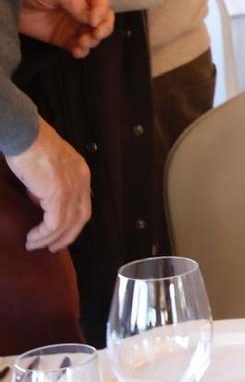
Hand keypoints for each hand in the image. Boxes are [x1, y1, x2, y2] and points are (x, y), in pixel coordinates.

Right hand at [5, 118, 90, 251]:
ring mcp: (72, 188)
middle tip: (52, 247)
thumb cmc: (30, 145)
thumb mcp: (46, 168)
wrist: (25, 134)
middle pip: (81, 217)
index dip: (73, 222)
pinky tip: (32, 238)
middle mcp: (82, 180)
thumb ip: (47, 185)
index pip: (83, 203)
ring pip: (66, 223)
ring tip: (34, 244)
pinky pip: (55, 222)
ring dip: (50, 238)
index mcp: (81, 172)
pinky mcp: (59, 193)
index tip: (60, 233)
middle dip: (67, 236)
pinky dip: (44, 234)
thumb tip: (40, 202)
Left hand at [19, 0, 113, 57]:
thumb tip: (91, 17)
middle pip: (104, 18)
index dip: (101, 11)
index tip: (93, 21)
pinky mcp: (64, 37)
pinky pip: (78, 46)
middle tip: (95, 34)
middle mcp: (83, 7)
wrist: (8, 0)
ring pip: (94, 34)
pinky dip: (81, 51)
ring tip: (82, 42)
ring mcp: (74, 23)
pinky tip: (77, 51)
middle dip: (104, 28)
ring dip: (93, 40)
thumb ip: (73, 1)